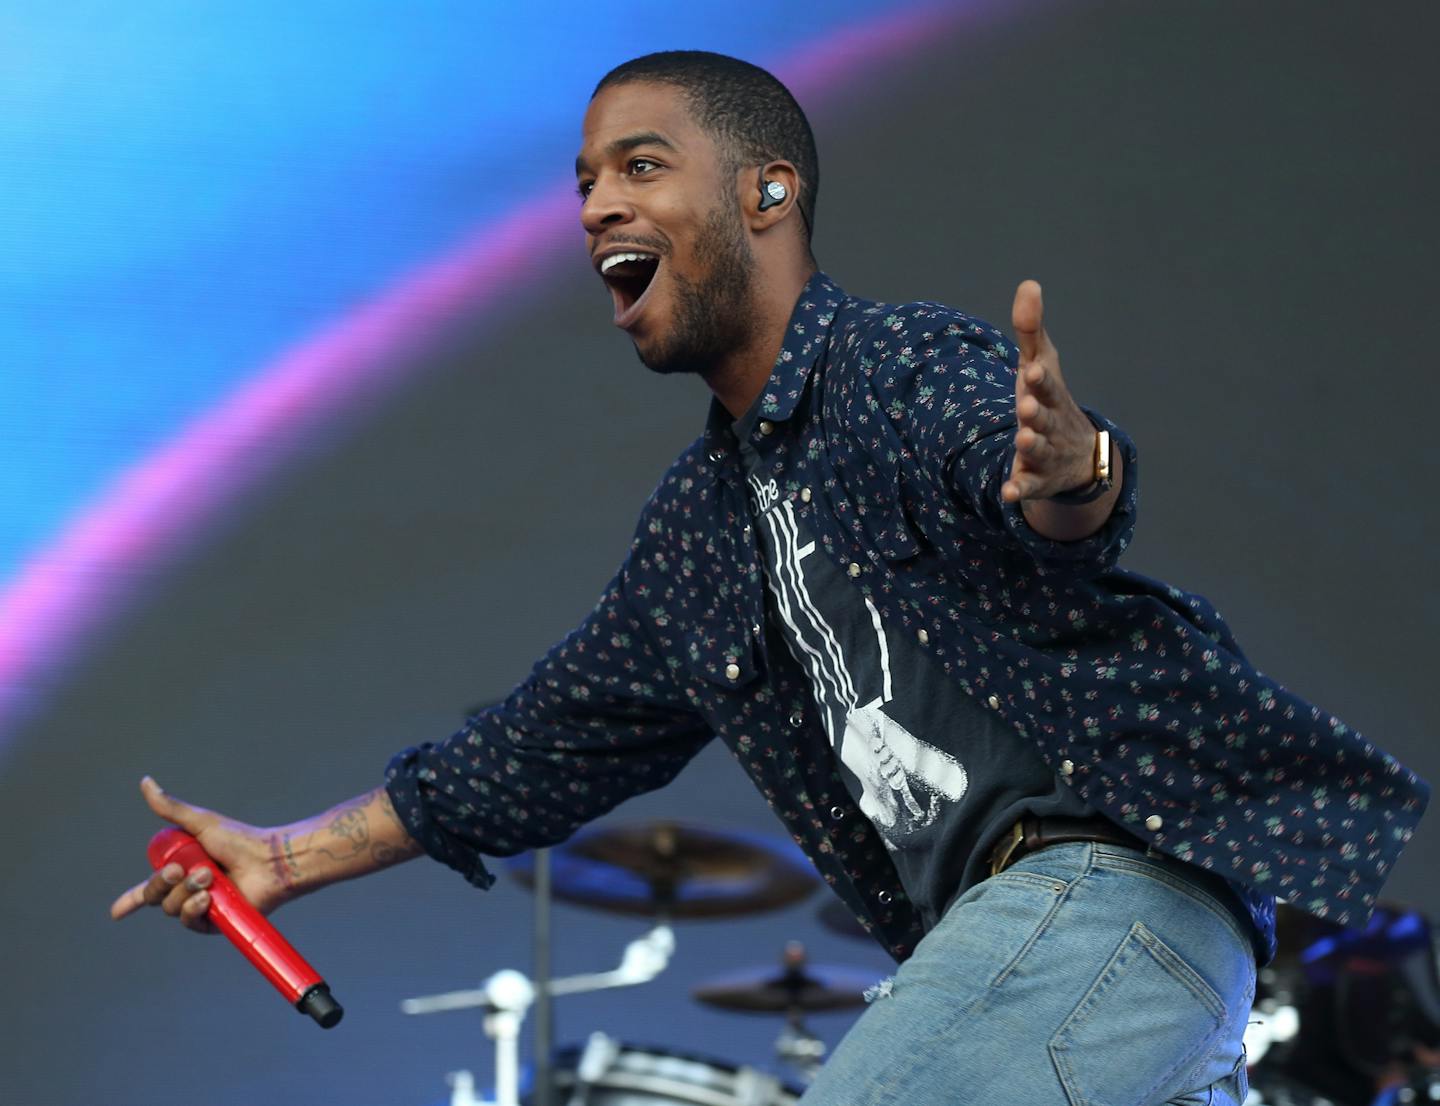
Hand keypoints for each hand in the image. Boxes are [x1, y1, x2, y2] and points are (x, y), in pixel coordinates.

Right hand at [109, 776, 289, 933]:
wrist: (268, 860)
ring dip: (186, 890)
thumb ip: (171, 809)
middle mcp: (187, 891)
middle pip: (155, 896)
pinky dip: (194, 909)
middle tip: (183, 868)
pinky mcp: (214, 923)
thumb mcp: (201, 823)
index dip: (130, 901)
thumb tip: (146, 782)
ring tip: (209, 877)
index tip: (116, 913)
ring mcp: (200, 907)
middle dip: (163, 882)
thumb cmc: (240, 839)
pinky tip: (208, 898)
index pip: (149, 889)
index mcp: (181, 870)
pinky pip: (190, 921)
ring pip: (171, 907)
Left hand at [1000, 280, 1098, 502]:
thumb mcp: (1040, 364)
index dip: (1039, 378)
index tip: (1032, 369)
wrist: (1078, 456)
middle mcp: (1051, 423)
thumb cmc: (1049, 399)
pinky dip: (1020, 489)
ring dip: (1031, 445)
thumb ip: (1030, 329)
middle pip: (1044, 418)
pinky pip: (1029, 486)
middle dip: (1037, 412)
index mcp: (1050, 395)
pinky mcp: (1037, 479)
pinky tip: (1008, 493)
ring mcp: (1046, 452)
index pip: (1046, 384)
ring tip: (1022, 439)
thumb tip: (1028, 284)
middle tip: (1025, 407)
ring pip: (1039, 451)